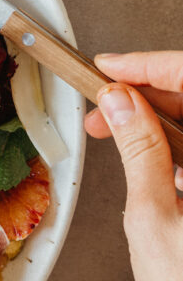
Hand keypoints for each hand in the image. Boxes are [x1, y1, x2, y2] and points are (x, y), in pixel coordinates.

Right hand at [85, 51, 182, 280]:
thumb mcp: (152, 214)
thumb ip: (139, 147)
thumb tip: (121, 100)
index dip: (151, 65)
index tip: (112, 67)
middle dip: (152, 90)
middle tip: (104, 98)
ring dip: (162, 117)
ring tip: (114, 126)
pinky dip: (176, 145)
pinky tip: (148, 154)